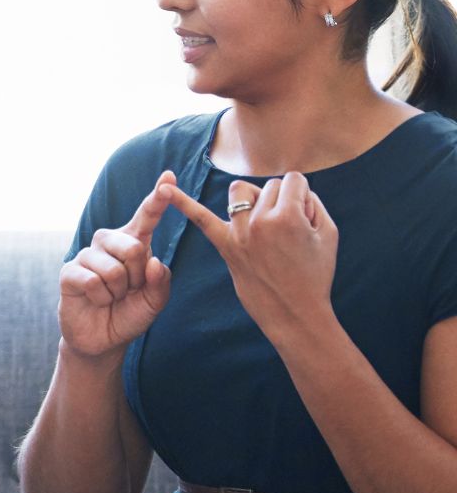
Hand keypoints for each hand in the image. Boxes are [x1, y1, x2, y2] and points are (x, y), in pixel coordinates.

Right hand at [58, 173, 175, 358]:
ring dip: (117, 292)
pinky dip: (100, 298)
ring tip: (111, 297)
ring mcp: (87, 256)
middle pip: (133, 247)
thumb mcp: (155, 301)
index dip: (157, 198)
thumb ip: (160, 282)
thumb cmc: (130, 314)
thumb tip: (153, 261)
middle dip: (137, 276)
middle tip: (129, 290)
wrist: (103, 339)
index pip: (146, 217)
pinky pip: (92, 281)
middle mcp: (108, 243)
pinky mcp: (69, 272)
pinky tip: (96, 301)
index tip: (169, 178)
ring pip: (113, 269)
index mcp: (133, 243)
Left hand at [163, 171, 337, 344]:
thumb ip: (311, 201)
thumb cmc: (316, 272)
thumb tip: (293, 189)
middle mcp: (259, 222)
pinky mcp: (225, 246)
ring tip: (267, 223)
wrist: (294, 311)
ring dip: (254, 200)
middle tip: (290, 232)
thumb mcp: (328, 233)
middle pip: (268, 186)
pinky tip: (164, 189)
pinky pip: (200, 219)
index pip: (293, 181)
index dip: (303, 198)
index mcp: (287, 217)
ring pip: (240, 192)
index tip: (306, 220)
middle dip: (282, 201)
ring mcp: (238, 234)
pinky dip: (182, 202)